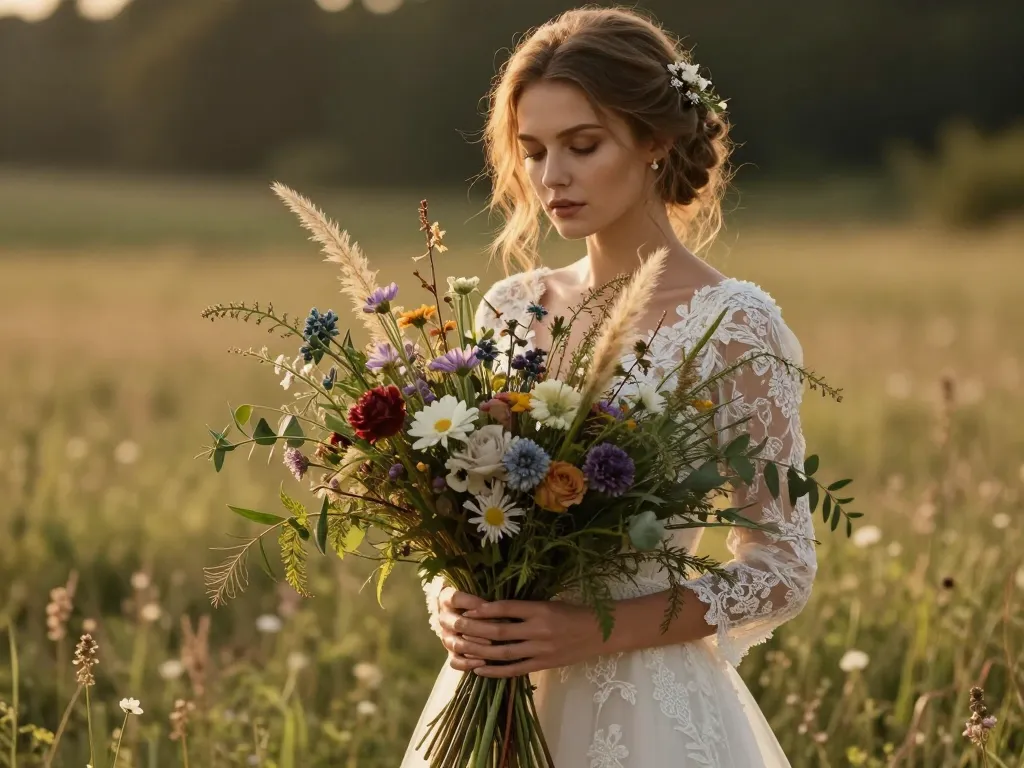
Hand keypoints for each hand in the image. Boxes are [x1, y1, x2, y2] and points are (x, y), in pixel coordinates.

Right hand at [436, 586, 491, 672]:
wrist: (463, 612)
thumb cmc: (476, 600)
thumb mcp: (477, 593)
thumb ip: (484, 598)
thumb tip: (501, 606)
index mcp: (447, 599)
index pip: (456, 599)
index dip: (473, 603)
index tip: (491, 605)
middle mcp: (444, 618)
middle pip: (458, 623)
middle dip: (479, 628)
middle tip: (497, 630)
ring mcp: (446, 637)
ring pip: (456, 644)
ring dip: (475, 646)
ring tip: (492, 647)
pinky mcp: (450, 653)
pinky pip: (455, 661)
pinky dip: (468, 663)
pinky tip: (483, 662)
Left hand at [440, 593, 607, 677]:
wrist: (600, 633)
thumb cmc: (573, 613)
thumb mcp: (550, 603)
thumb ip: (525, 608)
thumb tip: (494, 609)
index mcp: (540, 609)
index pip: (507, 607)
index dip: (485, 609)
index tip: (468, 609)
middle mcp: (539, 629)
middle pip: (500, 631)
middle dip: (475, 630)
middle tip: (457, 627)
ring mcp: (541, 649)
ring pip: (504, 652)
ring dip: (480, 651)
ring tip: (462, 648)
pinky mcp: (543, 664)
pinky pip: (515, 670)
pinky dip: (495, 671)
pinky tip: (479, 669)